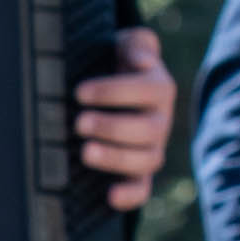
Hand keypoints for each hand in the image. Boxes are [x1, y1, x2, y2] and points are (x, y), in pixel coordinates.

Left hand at [78, 36, 176, 210]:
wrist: (111, 86)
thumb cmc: (116, 63)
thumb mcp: (127, 45)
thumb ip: (139, 44)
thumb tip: (142, 60)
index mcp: (158, 88)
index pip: (146, 90)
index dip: (114, 92)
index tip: (80, 92)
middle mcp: (160, 120)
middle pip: (149, 129)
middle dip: (112, 126)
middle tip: (79, 122)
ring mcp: (151, 148)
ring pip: (147, 160)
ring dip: (116, 158)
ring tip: (85, 152)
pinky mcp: (138, 173)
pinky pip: (143, 189)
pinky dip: (130, 195)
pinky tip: (110, 196)